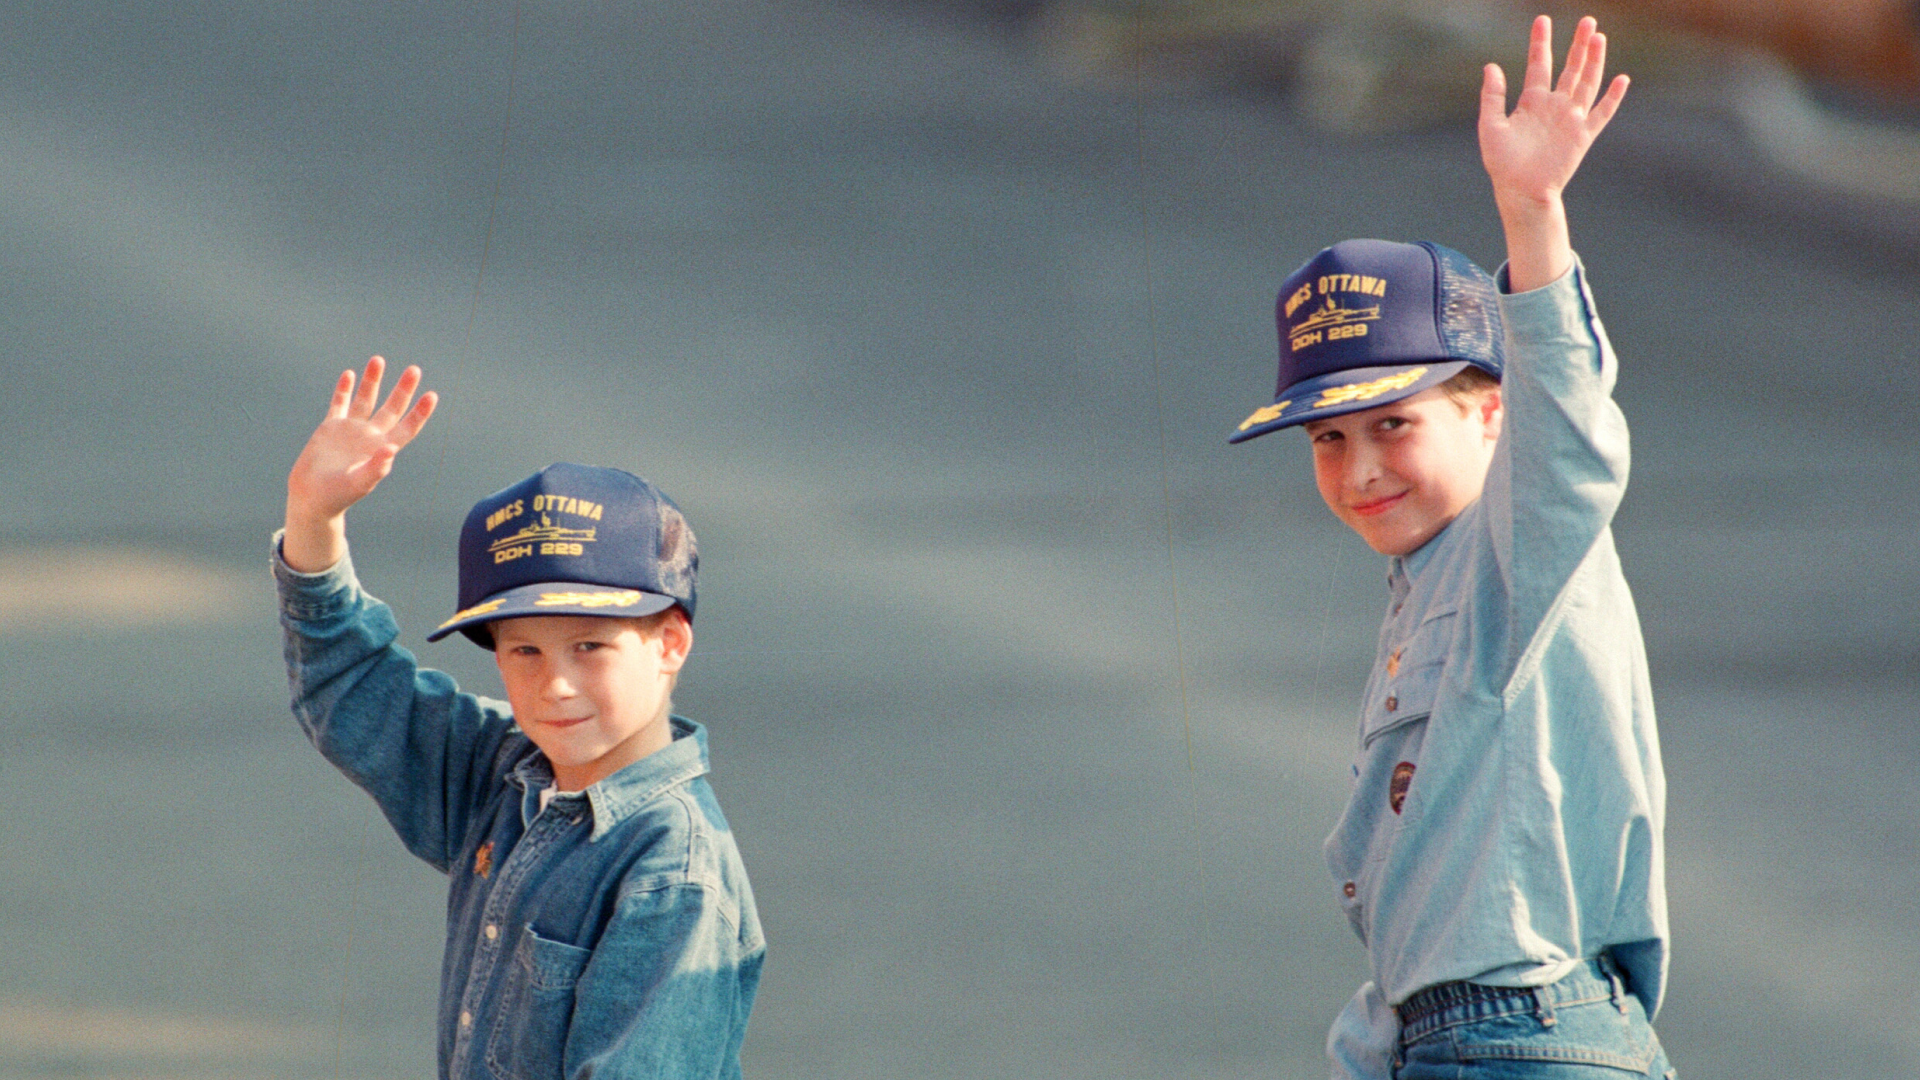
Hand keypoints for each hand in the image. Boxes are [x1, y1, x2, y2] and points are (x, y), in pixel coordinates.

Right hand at [283, 356, 436, 571]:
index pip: (407, 428)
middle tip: (415, 369)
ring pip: (366, 400)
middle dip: (403, 389)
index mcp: (382, 450)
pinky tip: (350, 374)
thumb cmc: (338, 496)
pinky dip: (344, 390)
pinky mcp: (331, 428)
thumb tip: (391, 450)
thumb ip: (375, 468)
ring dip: (372, 381)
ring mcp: (351, 430)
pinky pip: (340, 404)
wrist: (312, 497)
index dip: (420, 413)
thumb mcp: (359, 484)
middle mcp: (370, 437)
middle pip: (392, 408)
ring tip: (378, 359)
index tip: (431, 395)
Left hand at [1479, 15, 1628, 289]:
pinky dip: (1613, 97)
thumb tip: (1491, 66)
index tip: (1542, 20)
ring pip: (1587, 83)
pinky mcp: (1583, 136)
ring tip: (1599, 37)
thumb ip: (1493, 96)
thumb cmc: (1502, 162)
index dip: (1540, 43)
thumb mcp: (1490, 125)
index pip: (1539, 64)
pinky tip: (1621, 78)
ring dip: (1594, 61)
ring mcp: (1571, 119)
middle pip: (1570, 68)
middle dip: (1577, 45)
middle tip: (1586, 20)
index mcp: (1532, 102)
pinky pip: (1602, 113)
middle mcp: (1554, 106)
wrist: (1520, 192)